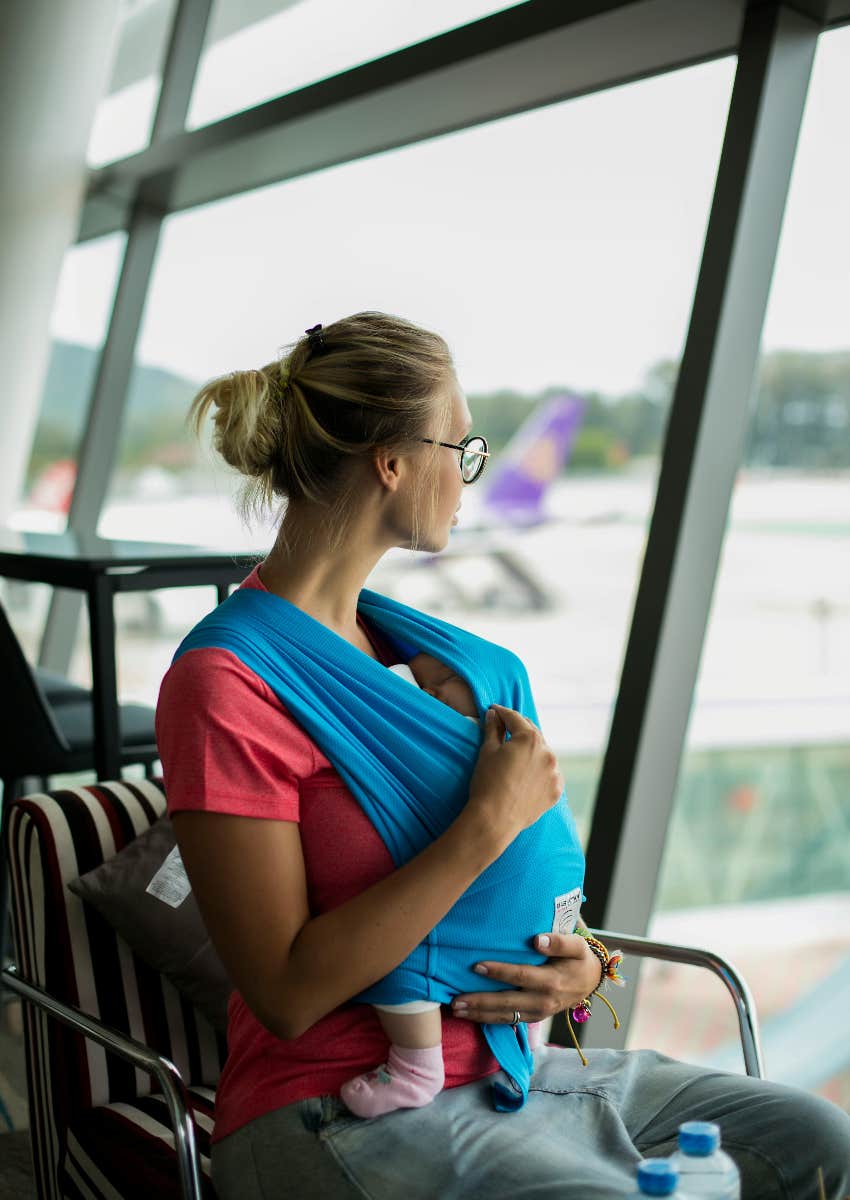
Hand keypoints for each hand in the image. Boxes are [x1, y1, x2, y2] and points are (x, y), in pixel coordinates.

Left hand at [450, 932, 602, 1024]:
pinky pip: (508, 1021)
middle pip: (507, 1003)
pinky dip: (487, 1019)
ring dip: (479, 1014)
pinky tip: (470, 1015)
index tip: (476, 966)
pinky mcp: (532, 1018)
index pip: (521, 976)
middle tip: (456, 1000)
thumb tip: (537, 940)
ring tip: (456, 1010)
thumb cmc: (579, 958)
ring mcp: (537, 1013)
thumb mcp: (577, 945)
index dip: (499, 972)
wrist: (589, 982)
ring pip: (504, 1017)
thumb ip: (559, 942)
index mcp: (552, 981)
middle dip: (480, 1002)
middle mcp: (543, 1001)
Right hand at [466, 704, 562, 845]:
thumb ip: (493, 729)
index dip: (502, 712)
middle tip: (505, 726)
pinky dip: (540, 770)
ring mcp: (554, 773)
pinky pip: (549, 774)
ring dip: (532, 750)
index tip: (494, 710)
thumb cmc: (487, 783)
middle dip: (519, 728)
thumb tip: (493, 714)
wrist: (495, 819)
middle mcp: (548, 753)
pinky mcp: (556, 790)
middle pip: (532, 733)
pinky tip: (528, 773)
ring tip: (518, 752)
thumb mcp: (487, 752)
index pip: (515, 718)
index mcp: (530, 739)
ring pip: (543, 754)